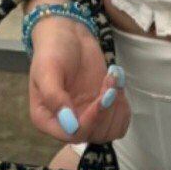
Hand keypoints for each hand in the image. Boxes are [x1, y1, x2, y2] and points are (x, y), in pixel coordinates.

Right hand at [27, 16, 128, 145]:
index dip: (92, 120)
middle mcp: (66, 123)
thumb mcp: (48, 70)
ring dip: (118, 106)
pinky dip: (124, 106)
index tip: (102, 96)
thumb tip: (70, 126)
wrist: (69, 34)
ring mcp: (86, 117)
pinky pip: (119, 123)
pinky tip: (117, 84)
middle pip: (95, 134)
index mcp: (46, 119)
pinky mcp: (102, 110)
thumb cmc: (53, 50)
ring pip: (110, 131)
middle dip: (108, 109)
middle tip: (109, 80)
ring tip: (113, 79)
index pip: (73, 135)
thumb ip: (55, 98)